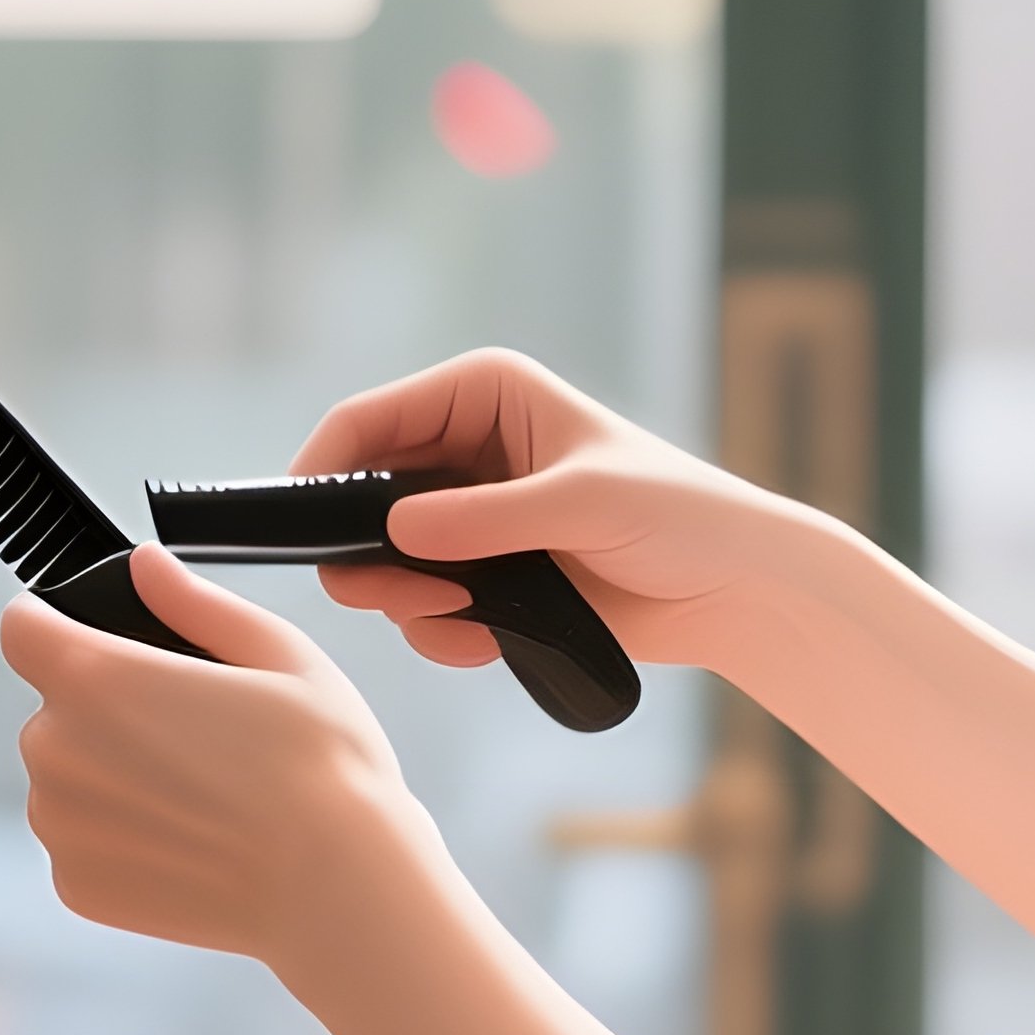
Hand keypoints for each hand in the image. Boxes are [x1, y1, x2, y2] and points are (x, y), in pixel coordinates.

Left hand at [0, 542, 426, 966]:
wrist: (338, 884)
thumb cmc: (325, 765)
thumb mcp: (281, 653)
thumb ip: (196, 603)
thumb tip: (146, 565)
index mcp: (99, 678)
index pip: (22, 625)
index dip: (61, 624)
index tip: (109, 642)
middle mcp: (56, 750)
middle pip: (56, 706)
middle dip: (111, 709)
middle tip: (202, 731)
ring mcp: (60, 825)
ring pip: (69, 775)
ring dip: (115, 775)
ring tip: (207, 792)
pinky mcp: (75, 885)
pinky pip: (86, 839)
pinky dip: (127, 836)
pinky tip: (196, 839)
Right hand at [286, 345, 811, 674]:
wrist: (732, 589)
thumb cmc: (677, 516)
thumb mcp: (583, 505)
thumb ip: (488, 520)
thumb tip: (396, 534)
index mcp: (483, 395)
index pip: (369, 422)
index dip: (323, 472)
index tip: (303, 531)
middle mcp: (465, 450)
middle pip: (362, 499)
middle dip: (372, 556)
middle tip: (401, 597)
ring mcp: (472, 518)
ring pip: (386, 563)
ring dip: (413, 601)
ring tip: (470, 618)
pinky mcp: (487, 576)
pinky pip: (425, 608)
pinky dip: (445, 631)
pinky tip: (492, 639)